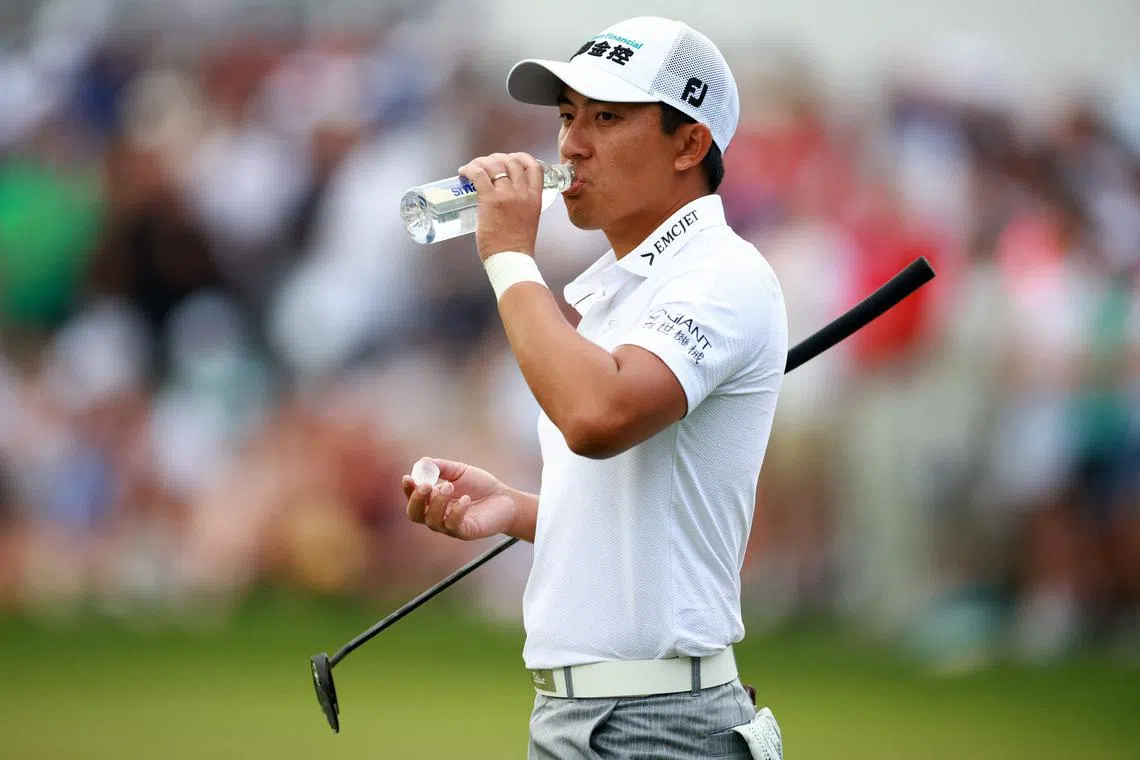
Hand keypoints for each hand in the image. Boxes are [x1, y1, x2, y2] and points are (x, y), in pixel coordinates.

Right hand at [402, 458, 519, 540]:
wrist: (505, 498)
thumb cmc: (480, 486)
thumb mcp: (460, 471)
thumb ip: (441, 467)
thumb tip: (422, 462)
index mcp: (432, 501)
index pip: (413, 498)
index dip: (408, 489)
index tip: (408, 477)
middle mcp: (437, 515)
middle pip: (414, 514)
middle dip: (416, 500)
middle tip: (427, 485)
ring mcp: (449, 526)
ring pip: (432, 520)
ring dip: (438, 502)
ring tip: (450, 486)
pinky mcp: (464, 532)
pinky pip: (453, 525)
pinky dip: (456, 511)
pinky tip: (466, 499)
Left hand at [456, 152, 544, 259]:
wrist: (511, 260)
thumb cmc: (517, 247)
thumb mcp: (528, 220)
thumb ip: (521, 207)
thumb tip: (504, 201)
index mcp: (535, 198)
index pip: (534, 167)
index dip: (521, 158)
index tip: (511, 158)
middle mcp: (523, 193)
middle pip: (511, 161)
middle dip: (497, 158)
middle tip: (486, 164)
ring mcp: (507, 195)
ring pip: (494, 165)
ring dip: (481, 162)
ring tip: (472, 168)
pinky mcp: (490, 200)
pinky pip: (478, 175)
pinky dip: (469, 169)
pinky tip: (463, 172)